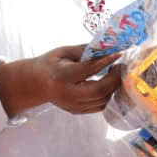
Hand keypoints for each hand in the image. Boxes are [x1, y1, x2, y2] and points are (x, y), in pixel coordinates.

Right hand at [0, 44, 120, 117]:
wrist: (35, 84)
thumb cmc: (50, 64)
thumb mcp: (64, 52)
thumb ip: (85, 50)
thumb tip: (107, 45)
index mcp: (61, 77)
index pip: (88, 70)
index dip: (106, 61)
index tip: (118, 54)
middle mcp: (66, 95)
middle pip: (98, 91)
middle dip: (114, 78)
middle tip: (120, 66)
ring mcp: (71, 105)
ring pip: (101, 101)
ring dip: (113, 87)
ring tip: (115, 73)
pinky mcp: (76, 111)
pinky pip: (98, 106)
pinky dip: (108, 95)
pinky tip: (108, 84)